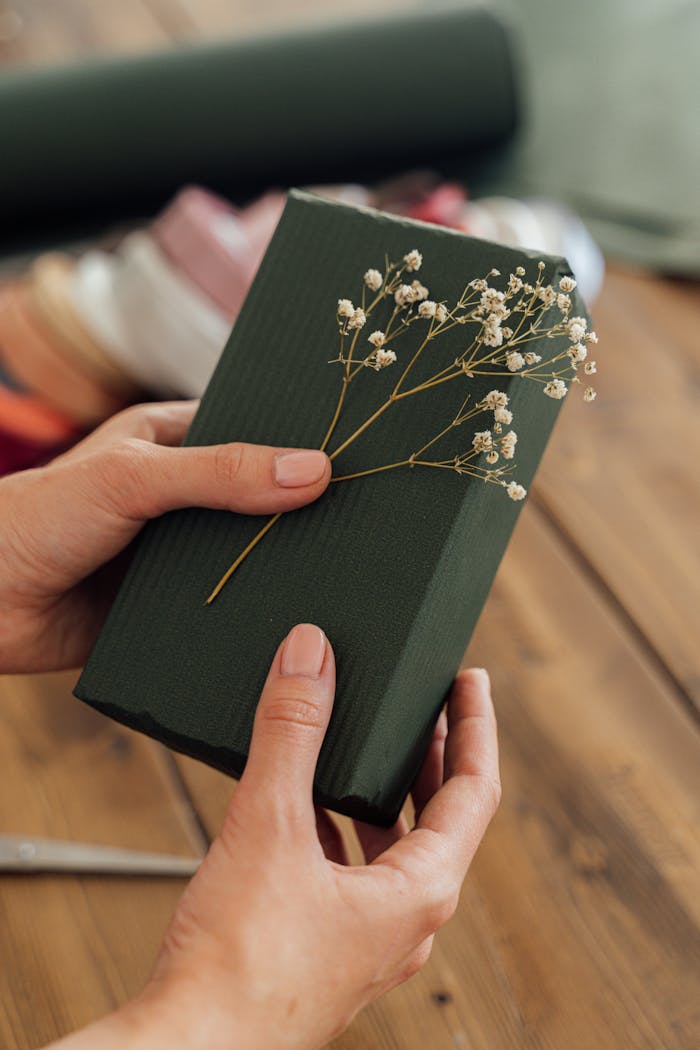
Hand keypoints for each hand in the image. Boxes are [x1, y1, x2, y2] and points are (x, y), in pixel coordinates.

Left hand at [0, 402, 330, 672]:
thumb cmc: (40, 518)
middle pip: (259, 500)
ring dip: (279, 568)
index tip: (359, 457)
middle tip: (368, 525)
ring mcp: (178, 552)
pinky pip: (226, 607)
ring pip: (248, 556)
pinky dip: (253, 613)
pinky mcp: (172, 605)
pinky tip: (294, 623)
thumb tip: (314, 470)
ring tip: (349, 576)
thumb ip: (221, 473)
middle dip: (301, 514)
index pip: (253, 433)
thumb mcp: (136, 478)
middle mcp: (182, 496)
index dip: (300, 444)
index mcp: (172, 442)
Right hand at [55, 626, 499, 1049]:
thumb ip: (292, 732)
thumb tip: (310, 655)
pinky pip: (350, 872)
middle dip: (430, 753)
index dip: (474, 727)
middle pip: (438, 817)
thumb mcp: (269, 824)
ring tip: (364, 744)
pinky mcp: (325, 949)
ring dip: (382, 791)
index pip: (474, 791)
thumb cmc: (241, 963)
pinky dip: (339, 827)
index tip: (469, 680)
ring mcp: (365, 941)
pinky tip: (303, 804)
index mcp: (419, 892)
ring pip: (392, 847)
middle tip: (424, 703)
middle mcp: (404, 921)